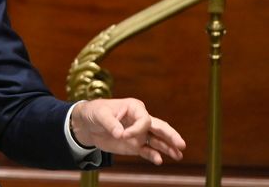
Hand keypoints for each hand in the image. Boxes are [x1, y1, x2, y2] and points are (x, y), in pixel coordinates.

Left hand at [70, 98, 185, 164]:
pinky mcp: (134, 145)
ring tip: (178, 155)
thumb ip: (110, 123)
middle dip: (170, 136)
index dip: (137, 129)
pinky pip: (147, 151)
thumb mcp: (100, 114)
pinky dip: (153, 155)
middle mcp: (140, 120)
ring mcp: (139, 134)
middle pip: (159, 127)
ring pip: (157, 140)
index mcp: (134, 108)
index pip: (145, 120)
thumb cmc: (95, 113)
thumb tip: (120, 134)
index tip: (123, 135)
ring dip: (167, 148)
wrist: (87, 124)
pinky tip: (158, 161)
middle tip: (181, 144)